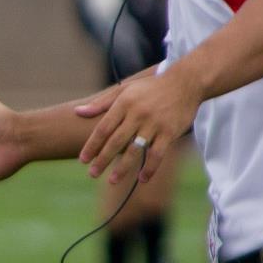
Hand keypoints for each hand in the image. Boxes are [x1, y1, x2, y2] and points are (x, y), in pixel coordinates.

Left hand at [77, 67, 197, 185]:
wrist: (185, 82)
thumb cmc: (150, 87)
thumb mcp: (124, 89)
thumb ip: (101, 103)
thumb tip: (77, 112)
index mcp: (124, 104)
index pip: (103, 128)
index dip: (92, 145)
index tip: (83, 160)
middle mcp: (138, 114)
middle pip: (116, 142)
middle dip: (102, 160)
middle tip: (92, 174)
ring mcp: (154, 124)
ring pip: (135, 150)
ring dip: (123, 167)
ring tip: (111, 180)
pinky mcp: (170, 132)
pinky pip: (157, 154)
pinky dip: (150, 168)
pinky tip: (142, 179)